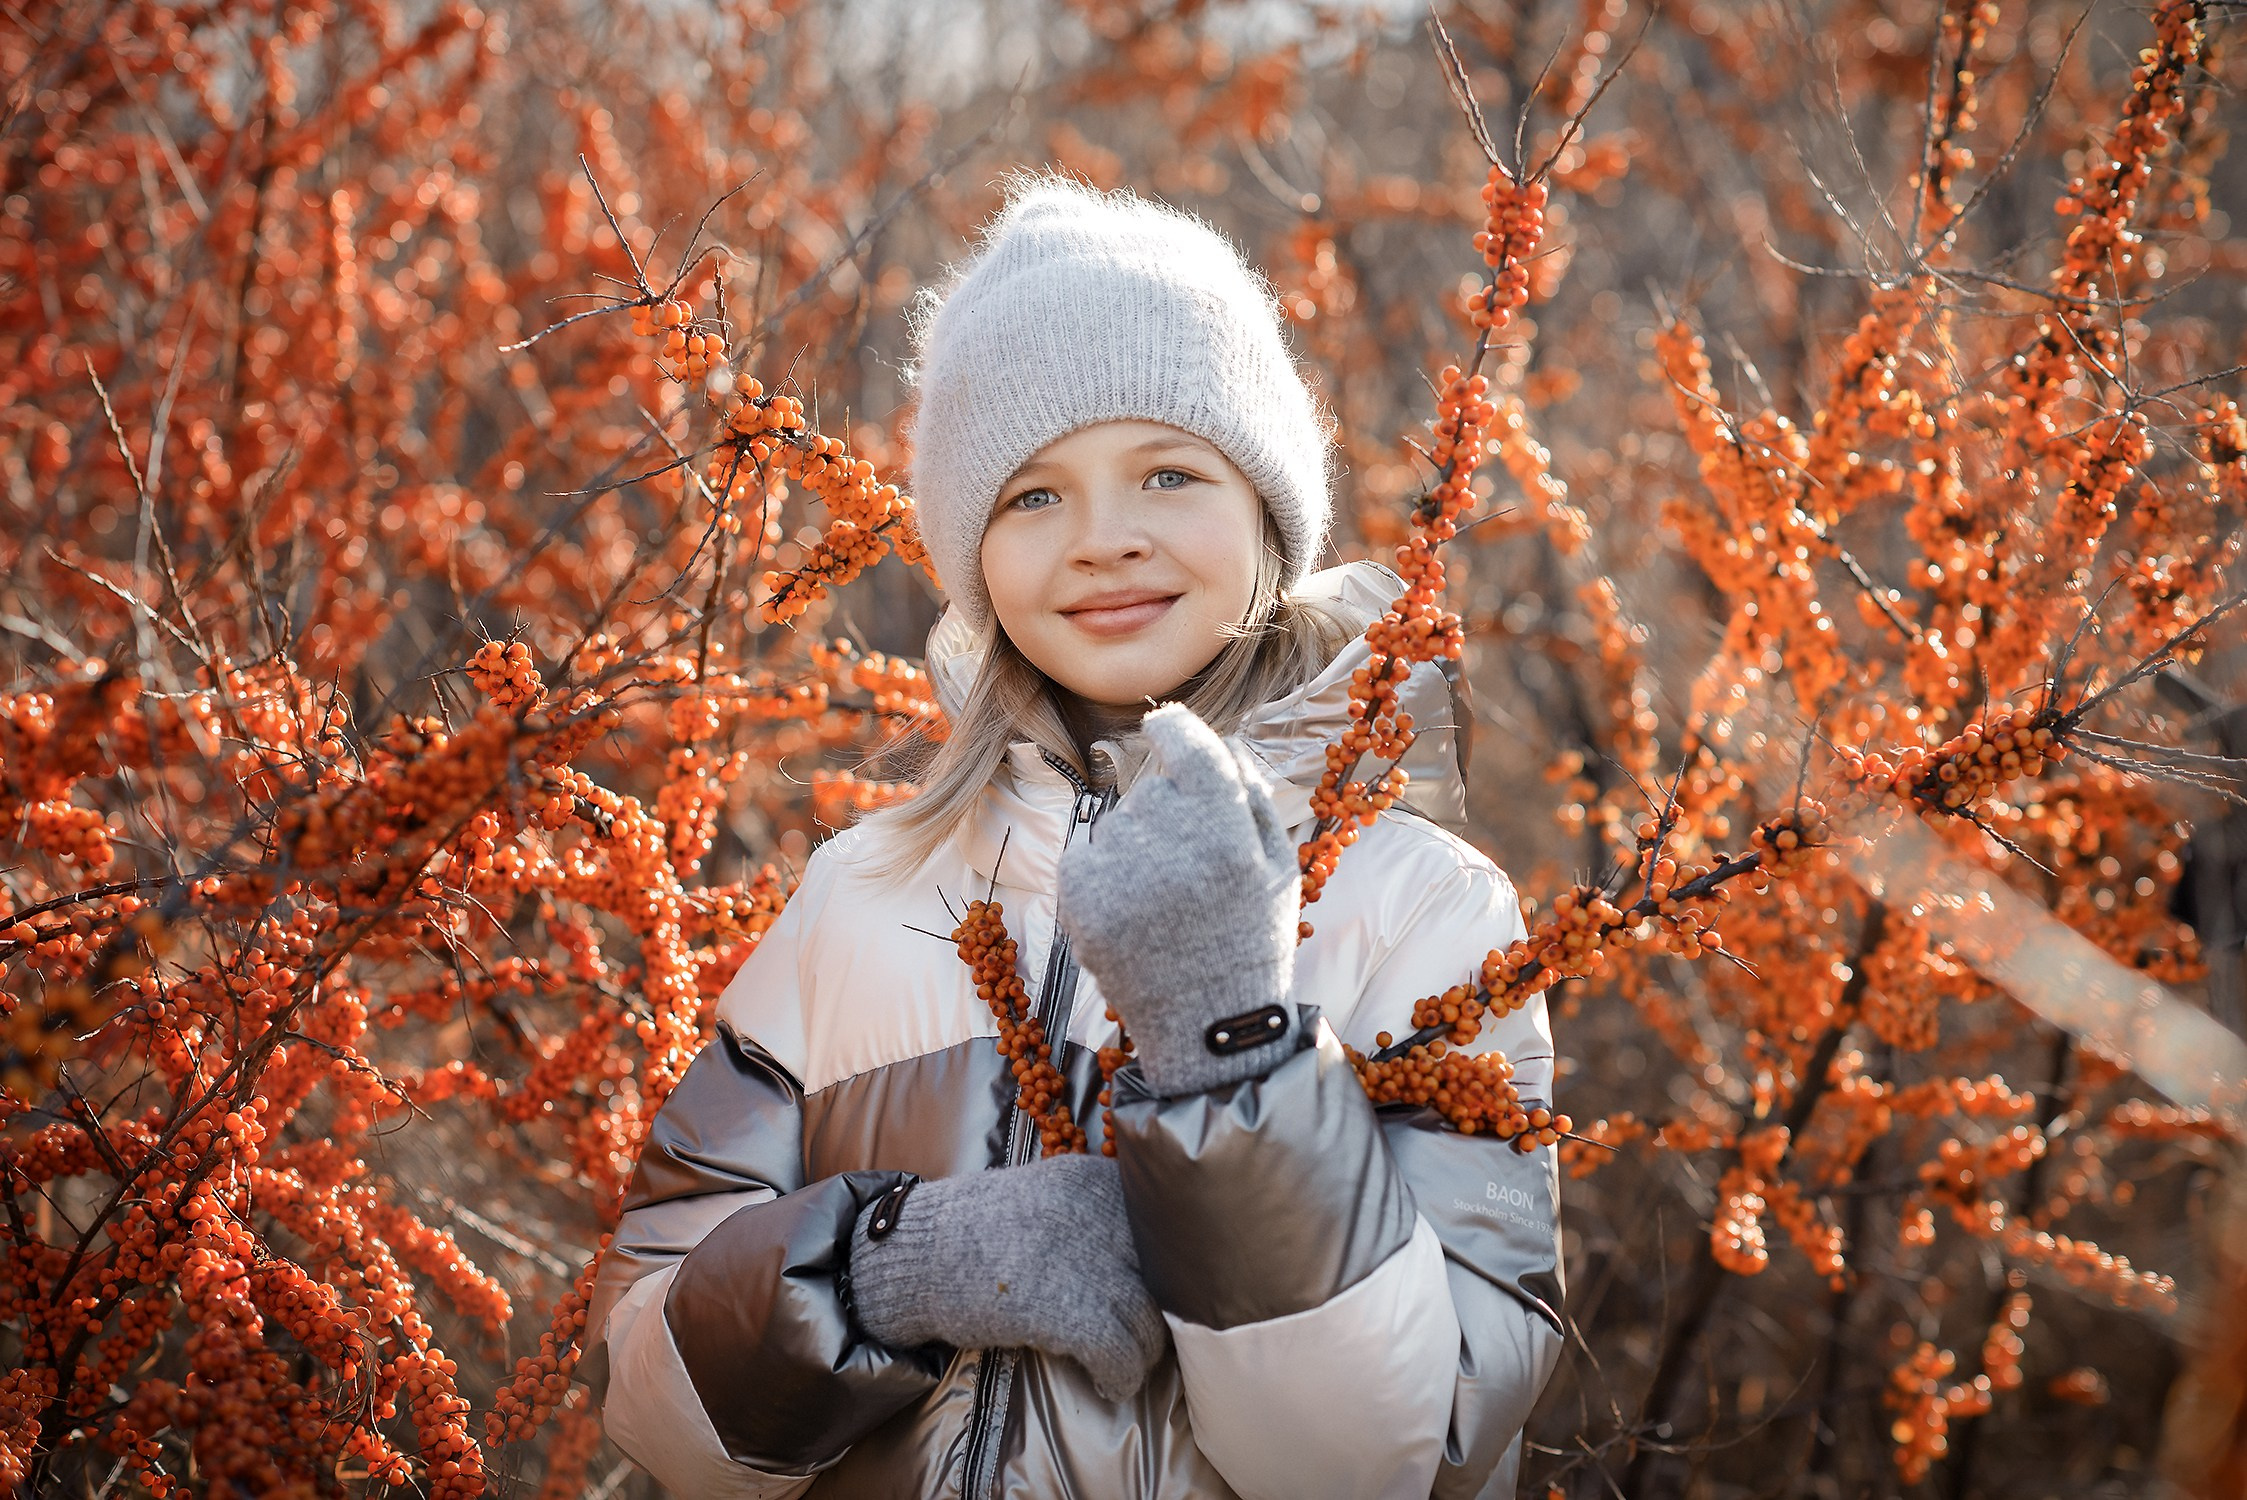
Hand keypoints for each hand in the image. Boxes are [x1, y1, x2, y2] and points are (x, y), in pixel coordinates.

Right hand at [845, 1153, 1164, 1400]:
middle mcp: (1102, 1217)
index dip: (1165, 1266)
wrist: (920, 1254)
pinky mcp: (1072, 1312)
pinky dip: (1121, 1376)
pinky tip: (1109, 1382)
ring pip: (1150, 1321)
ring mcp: (1091, 1265)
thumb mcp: (1045, 1196)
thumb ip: (1094, 1212)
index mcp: (1096, 1182)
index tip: (1156, 1288)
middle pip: (1164, 1275)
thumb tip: (1141, 1250)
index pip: (1161, 1227)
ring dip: (1144, 1351)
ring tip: (1127, 1361)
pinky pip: (1123, 1355)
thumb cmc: (976, 1229)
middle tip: (1148, 1330)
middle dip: (1162, 1309)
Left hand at [1057, 703, 1301, 1096]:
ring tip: (1166, 905)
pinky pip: (1087, 854)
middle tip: (1192, 870)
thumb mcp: (1278, 867)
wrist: (1206, 1025)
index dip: (1175, 728)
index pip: (1190, 747)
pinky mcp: (1078, 897)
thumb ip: (1251, 796)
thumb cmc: (1250, 939)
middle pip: (1154, 790)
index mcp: (1224, 832)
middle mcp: (1168, 844)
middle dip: (1169, 813)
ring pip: (1119, 824)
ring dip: (1138, 848)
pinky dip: (1105, 873)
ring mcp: (1118, 871)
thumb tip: (1218, 742)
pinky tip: (1135, 912)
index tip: (1165, 724)